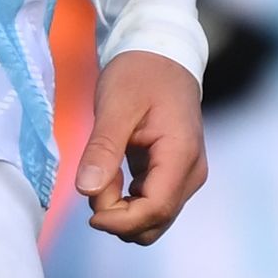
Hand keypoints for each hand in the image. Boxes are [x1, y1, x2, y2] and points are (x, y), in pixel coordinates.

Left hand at [66, 48, 206, 244]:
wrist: (161, 56)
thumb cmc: (139, 74)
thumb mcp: (115, 106)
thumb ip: (103, 149)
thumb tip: (87, 191)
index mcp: (181, 155)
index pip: (156, 210)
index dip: (120, 221)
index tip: (90, 213)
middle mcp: (190, 173)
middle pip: (155, 222)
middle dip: (117, 217)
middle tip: (95, 180)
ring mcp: (185, 176)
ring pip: (152, 218)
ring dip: (120, 209)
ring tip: (104, 169)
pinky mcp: (173, 175)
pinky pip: (150, 204)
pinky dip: (125, 200)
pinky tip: (112, 172)